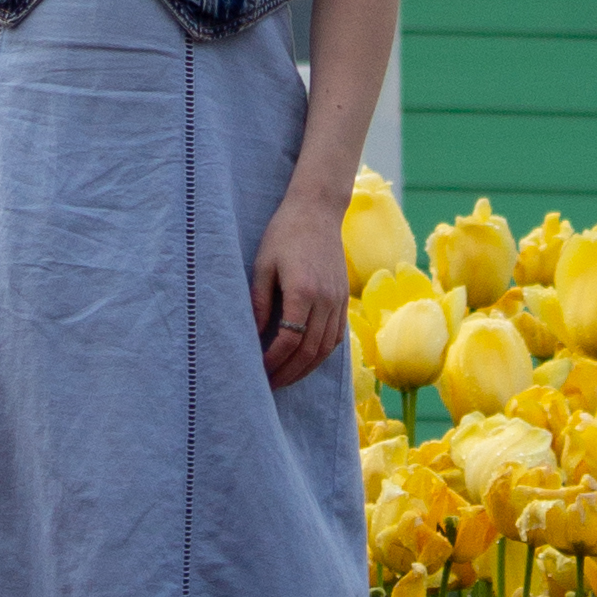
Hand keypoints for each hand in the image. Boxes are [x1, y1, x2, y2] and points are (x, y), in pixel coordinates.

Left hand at [254, 187, 349, 389]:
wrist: (317, 211)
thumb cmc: (283, 234)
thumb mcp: (263, 265)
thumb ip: (259, 302)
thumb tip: (253, 336)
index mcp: (304, 290)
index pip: (290, 339)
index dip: (274, 360)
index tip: (258, 370)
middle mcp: (326, 299)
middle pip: (309, 350)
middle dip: (289, 372)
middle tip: (270, 386)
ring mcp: (338, 300)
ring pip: (325, 348)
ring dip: (306, 368)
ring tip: (286, 378)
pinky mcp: (343, 299)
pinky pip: (336, 337)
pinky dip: (321, 354)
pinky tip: (306, 360)